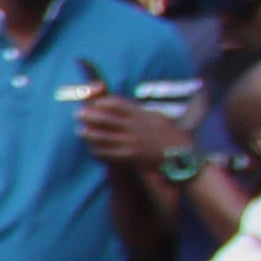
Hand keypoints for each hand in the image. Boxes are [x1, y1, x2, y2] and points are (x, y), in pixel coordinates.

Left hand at [75, 92, 189, 170]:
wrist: (182, 157)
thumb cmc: (171, 135)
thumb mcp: (158, 117)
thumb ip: (139, 112)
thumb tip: (121, 107)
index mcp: (143, 115)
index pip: (117, 104)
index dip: (102, 102)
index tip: (94, 103)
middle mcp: (135, 128)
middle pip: (105, 118)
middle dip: (89, 115)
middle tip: (78, 114)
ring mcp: (131, 143)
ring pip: (102, 136)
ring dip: (88, 133)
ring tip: (80, 130)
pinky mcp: (129, 157)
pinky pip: (107, 152)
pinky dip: (97, 149)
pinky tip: (92, 147)